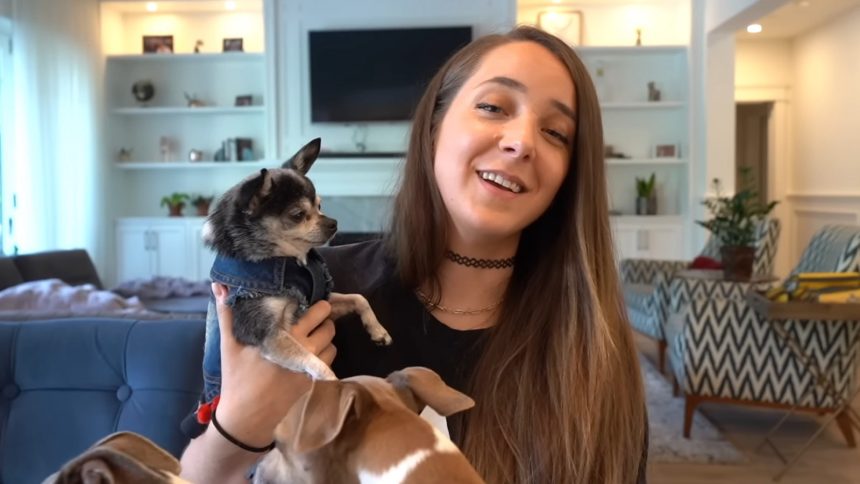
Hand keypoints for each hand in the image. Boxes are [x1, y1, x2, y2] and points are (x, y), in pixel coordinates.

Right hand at [210, 283, 336, 447]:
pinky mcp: (313, 379)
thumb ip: (227, 313)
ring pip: (331, 340)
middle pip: (327, 322)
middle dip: (322, 316)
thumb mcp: (229, 344)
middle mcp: (302, 348)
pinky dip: (323, 352)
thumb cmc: (237, 377)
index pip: (314, 310)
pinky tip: (308, 351)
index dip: (313, 303)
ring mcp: (310, 364)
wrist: (247, 415)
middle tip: (310, 315)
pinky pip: (329, 358)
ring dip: (324, 334)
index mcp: (284, 335)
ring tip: (310, 333)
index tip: (306, 300)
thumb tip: (218, 285)